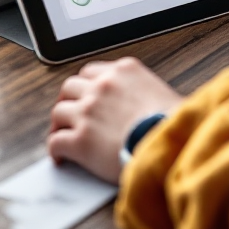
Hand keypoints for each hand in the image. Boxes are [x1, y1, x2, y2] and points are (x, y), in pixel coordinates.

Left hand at [47, 57, 183, 182]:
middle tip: (70, 112)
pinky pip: (57, 141)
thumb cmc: (172, 122)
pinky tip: (60, 157)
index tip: (85, 94)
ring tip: (61, 134)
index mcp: (123, 71)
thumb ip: (143, 91)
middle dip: (68, 100)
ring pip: (59, 111)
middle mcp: (102, 86)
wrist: (168, 143)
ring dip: (59, 123)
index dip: (86, 85)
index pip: (92, 71)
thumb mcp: (161, 92)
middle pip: (70, 86)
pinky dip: (55, 149)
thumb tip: (144, 105)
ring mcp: (88, 111)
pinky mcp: (80, 139)